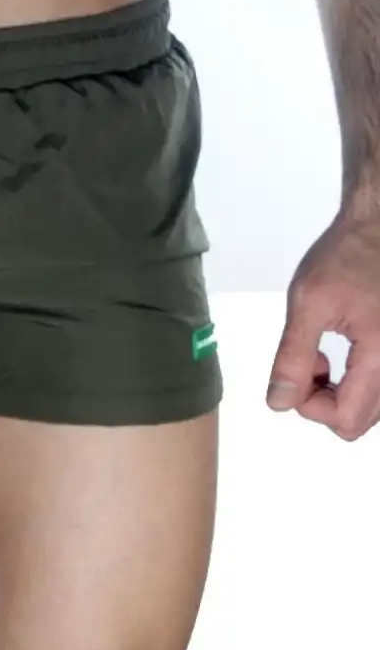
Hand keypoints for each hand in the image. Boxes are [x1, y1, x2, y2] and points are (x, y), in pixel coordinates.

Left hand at [268, 207, 379, 440]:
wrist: (378, 229)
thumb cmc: (346, 255)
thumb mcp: (309, 301)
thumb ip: (294, 355)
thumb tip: (280, 402)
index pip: (345, 419)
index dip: (310, 405)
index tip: (297, 370)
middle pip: (358, 420)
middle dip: (323, 402)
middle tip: (310, 363)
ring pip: (368, 406)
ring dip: (338, 393)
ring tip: (325, 355)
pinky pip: (376, 387)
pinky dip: (354, 381)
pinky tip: (342, 351)